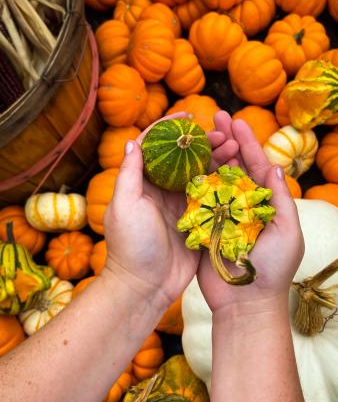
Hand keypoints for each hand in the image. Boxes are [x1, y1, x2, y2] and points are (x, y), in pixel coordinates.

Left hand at [103, 112, 238, 315]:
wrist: (146, 286)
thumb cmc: (131, 246)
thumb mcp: (125, 206)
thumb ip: (130, 174)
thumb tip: (133, 142)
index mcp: (142, 184)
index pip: (155, 148)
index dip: (170, 129)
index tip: (188, 115)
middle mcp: (161, 191)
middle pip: (183, 158)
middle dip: (203, 142)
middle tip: (225, 134)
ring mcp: (180, 206)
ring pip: (201, 174)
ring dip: (217, 158)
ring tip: (237, 147)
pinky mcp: (196, 222)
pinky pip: (211, 197)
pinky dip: (223, 182)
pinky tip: (239, 171)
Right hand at [197, 116, 304, 318]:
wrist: (246, 303)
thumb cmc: (272, 269)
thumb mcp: (287, 233)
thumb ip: (281, 200)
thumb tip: (275, 167)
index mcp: (265, 203)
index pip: (256, 165)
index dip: (246, 142)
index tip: (234, 121)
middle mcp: (243, 205)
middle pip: (232, 165)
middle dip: (224, 141)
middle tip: (213, 117)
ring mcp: (222, 215)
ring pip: (213, 178)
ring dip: (206, 156)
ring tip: (197, 135)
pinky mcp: (203, 227)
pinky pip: (196, 200)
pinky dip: (190, 181)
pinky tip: (182, 164)